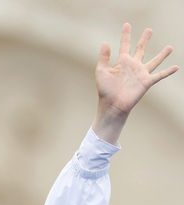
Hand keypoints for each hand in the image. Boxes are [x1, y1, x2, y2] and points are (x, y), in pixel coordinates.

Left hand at [93, 24, 177, 144]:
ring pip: (154, 61)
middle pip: (140, 49)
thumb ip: (104, 58)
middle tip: (149, 30)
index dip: (126, 35)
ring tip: (170, 47)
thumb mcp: (101, 72)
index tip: (127, 25)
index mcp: (121, 62)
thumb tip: (105, 43)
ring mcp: (140, 74)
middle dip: (144, 40)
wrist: (112, 106)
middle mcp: (133, 66)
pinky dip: (168, 72)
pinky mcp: (146, 82)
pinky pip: (160, 75)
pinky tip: (176, 67)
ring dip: (162, 55)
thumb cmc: (105, 91)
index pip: (125, 45)